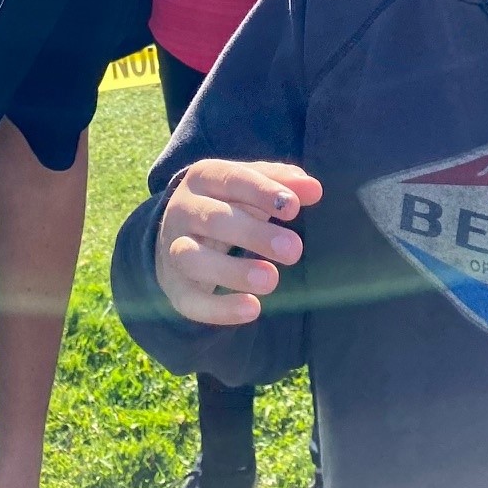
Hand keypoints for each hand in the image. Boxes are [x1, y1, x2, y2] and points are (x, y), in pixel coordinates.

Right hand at [155, 159, 322, 325]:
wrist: (175, 236)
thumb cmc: (226, 204)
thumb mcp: (249, 187)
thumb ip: (281, 183)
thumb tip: (314, 189)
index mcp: (204, 178)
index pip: (231, 179)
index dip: (261, 192)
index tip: (293, 208)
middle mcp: (182, 210)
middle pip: (213, 219)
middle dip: (253, 233)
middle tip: (294, 250)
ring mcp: (173, 249)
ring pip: (193, 258)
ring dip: (233, 270)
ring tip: (271, 279)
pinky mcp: (175, 286)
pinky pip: (191, 300)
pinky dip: (219, 309)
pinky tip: (252, 309)